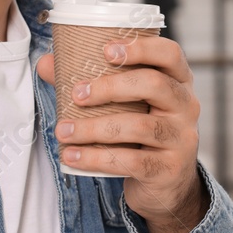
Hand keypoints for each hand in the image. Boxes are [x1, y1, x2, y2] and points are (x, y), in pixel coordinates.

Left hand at [36, 36, 207, 232]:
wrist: (168, 184)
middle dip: (111, 87)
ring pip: (139, 126)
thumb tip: (46, 64)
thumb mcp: (127, 104)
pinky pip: (131, 161)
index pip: (169, 54)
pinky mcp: (169, 168)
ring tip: (63, 131)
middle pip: (154, 85)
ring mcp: (181, 138)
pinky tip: (72, 156)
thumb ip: (90, 82)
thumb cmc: (142, 132)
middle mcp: (186, 106)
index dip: (141, 48)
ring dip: (94, 128)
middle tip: (77, 94)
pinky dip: (96, 158)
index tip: (107, 50)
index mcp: (178, 81)